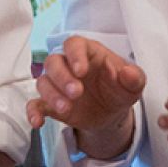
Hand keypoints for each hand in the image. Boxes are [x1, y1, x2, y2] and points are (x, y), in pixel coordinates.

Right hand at [27, 36, 145, 157]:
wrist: (112, 113)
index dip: (75, 55)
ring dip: (52, 94)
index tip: (82, 71)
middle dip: (62, 77)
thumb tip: (127, 73)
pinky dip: (33, 112)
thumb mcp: (134, 85)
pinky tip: (37, 122)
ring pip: (43, 82)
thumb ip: (134, 77)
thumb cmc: (120, 89)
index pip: (74, 44)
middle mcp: (68, 65)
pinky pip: (35, 104)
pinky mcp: (50, 103)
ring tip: (66, 108)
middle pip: (53, 62)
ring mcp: (57, 84)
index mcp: (88, 53)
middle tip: (76, 93)